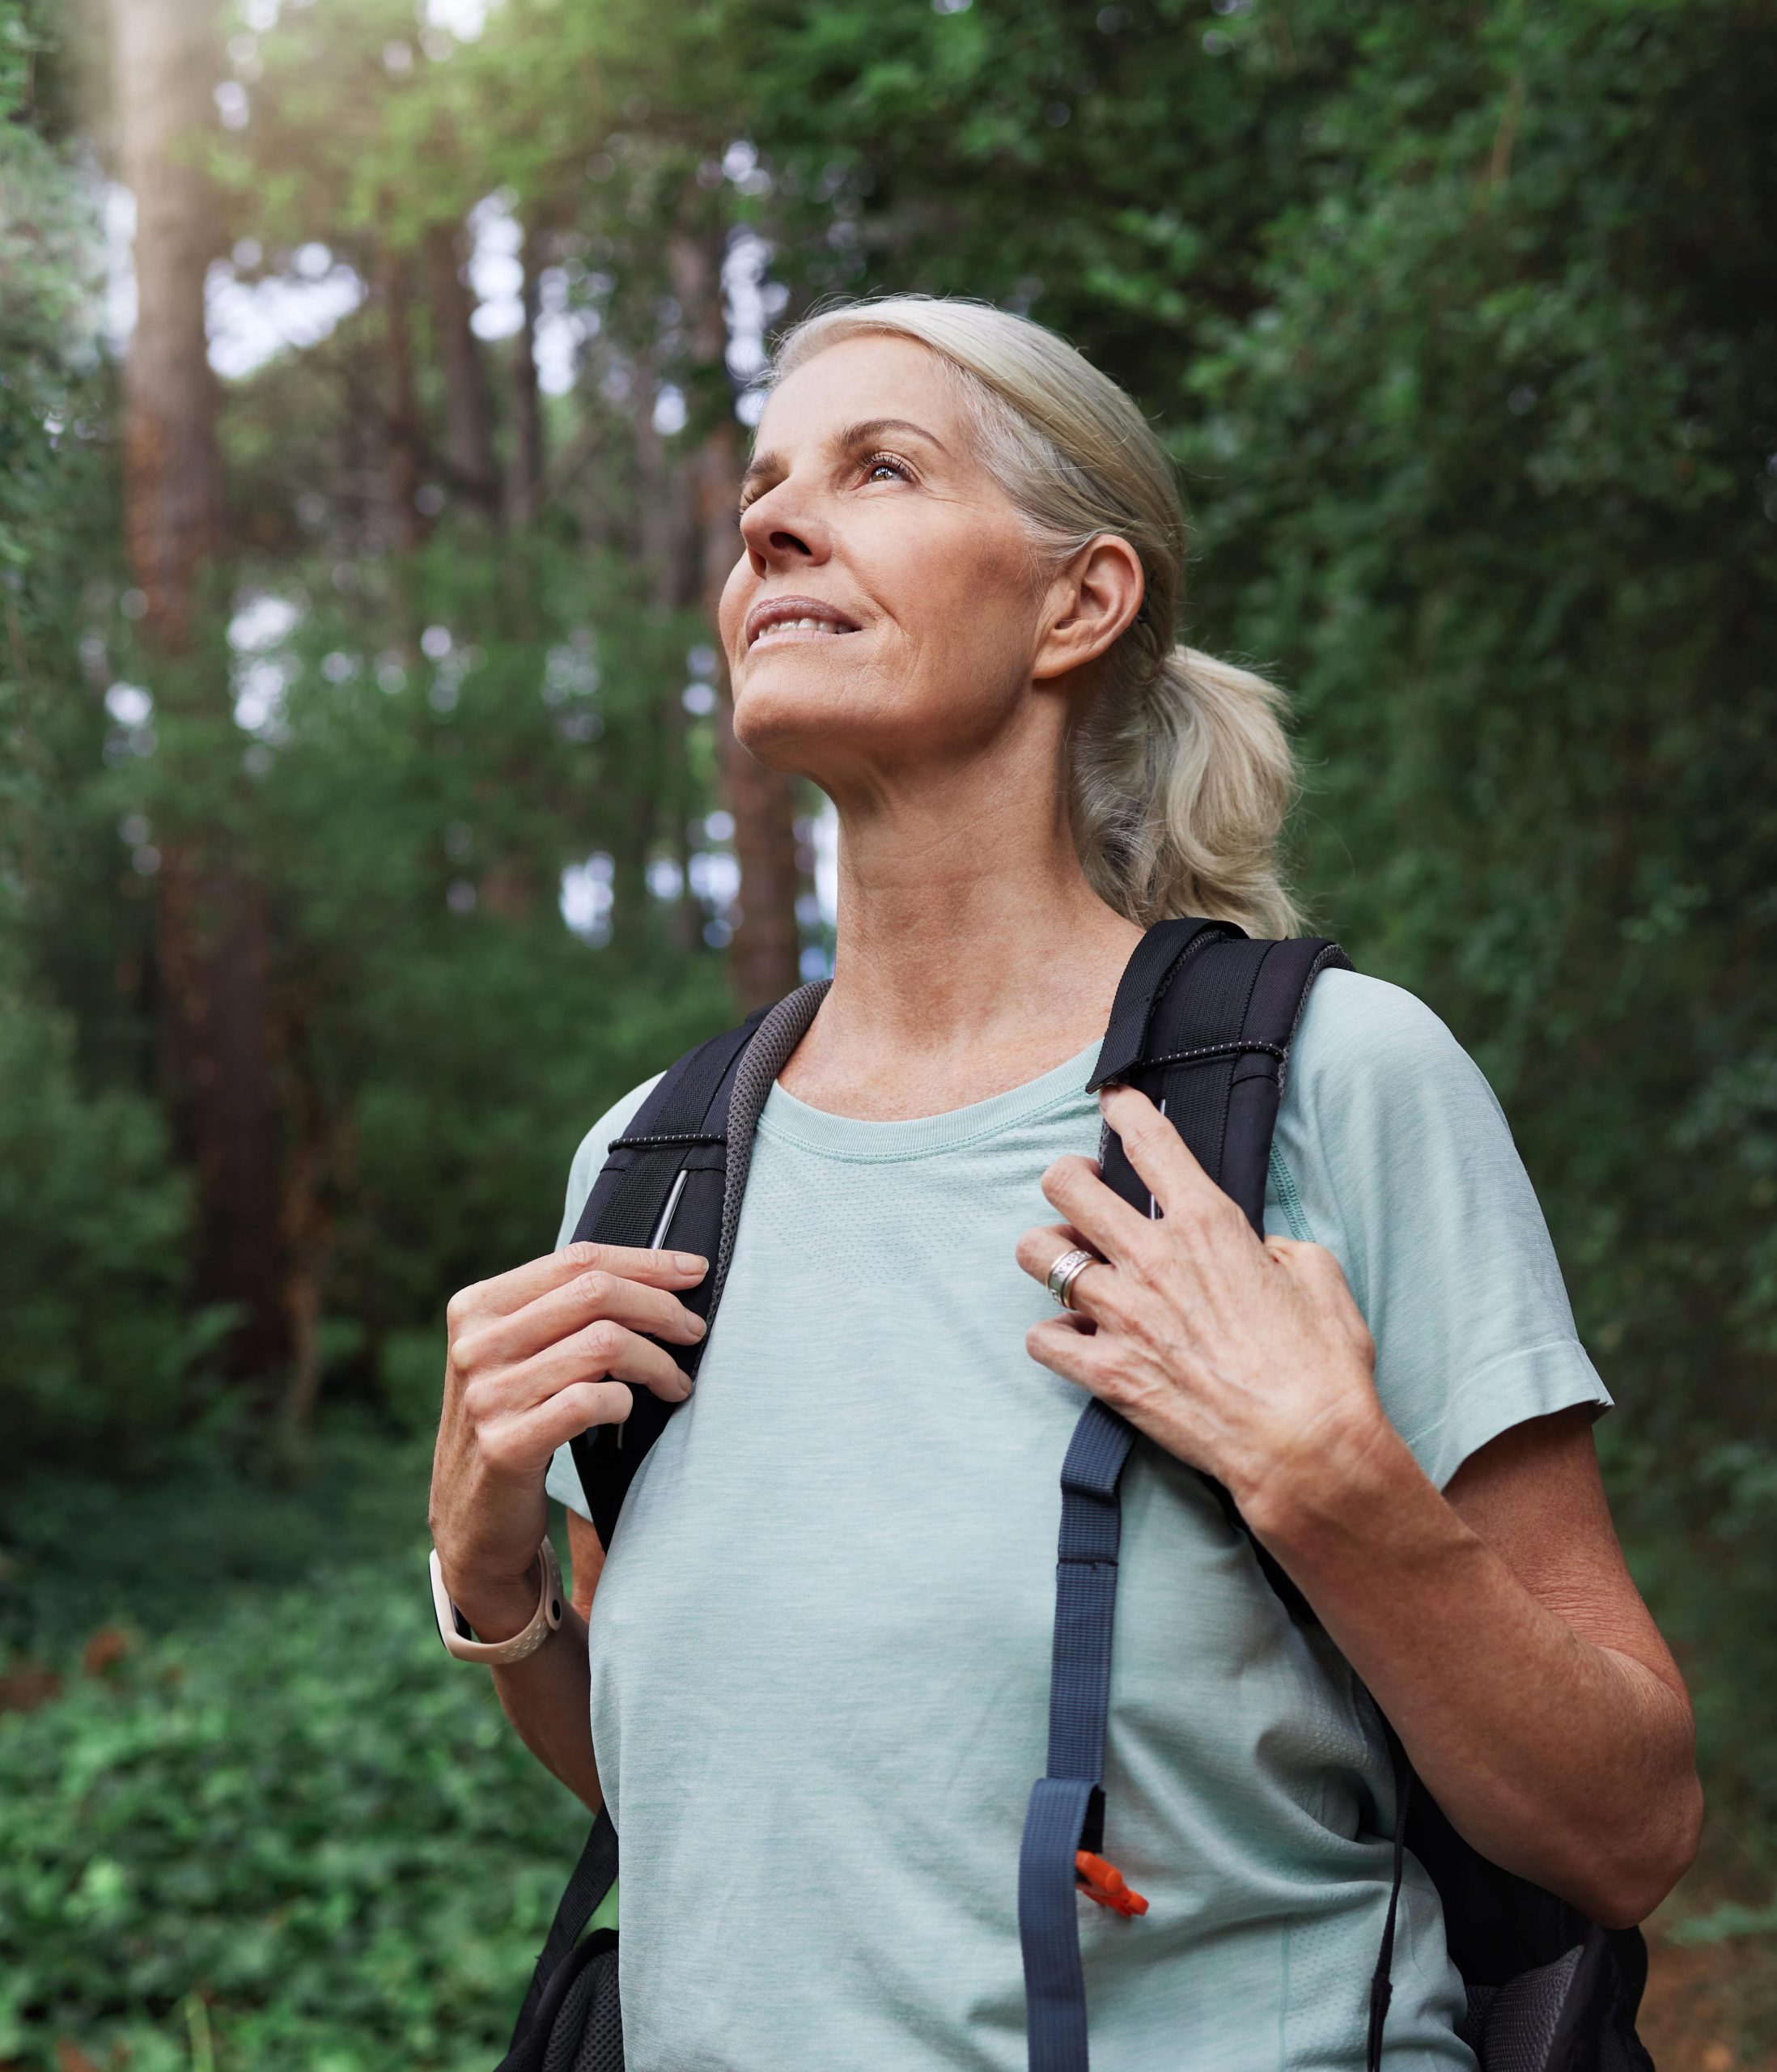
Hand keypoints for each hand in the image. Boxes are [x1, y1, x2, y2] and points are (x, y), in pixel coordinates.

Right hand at [429, 1240, 707, 1636]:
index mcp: (477, 1308)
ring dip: (657, 1361)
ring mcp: (487, 1396)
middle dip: (660, 1307)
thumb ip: (562, 1311)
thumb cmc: (516, 1423)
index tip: (694, 1271)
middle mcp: (475, 1345)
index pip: (577, 1260)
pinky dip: (626, 1400)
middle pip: (595, 1293)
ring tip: (676, 1381)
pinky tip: (633, 1410)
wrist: (471, 1521)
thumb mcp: (517, 1356)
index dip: (646, 1262)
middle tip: (693, 1330)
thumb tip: (658, 1272)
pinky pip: (591, 1401)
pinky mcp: (505, 1446)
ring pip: (603, 1344)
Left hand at [1015, 1084, 1384, 1531]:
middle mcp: (1153, 1257)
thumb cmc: (1322, 1366)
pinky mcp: (1106, 1371)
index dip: (1123, 1109)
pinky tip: (1075, 1337)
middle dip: (1068, 1178)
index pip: (1147, 1140)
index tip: (1114, 1100)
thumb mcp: (1317, 1275)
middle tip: (1082, 1191)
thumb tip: (1252, 1247)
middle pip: (1066, 1184)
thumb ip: (1274, 1245)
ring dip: (1050, 1254)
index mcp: (1208, 1224)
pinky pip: (1041, 1338)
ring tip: (1071, 1265)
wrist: (1306, 1447)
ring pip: (1038, 1254)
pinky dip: (1053, 1336)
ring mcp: (1122, 1314)